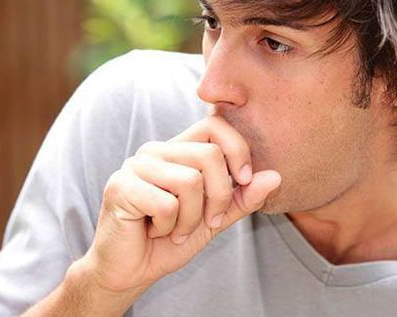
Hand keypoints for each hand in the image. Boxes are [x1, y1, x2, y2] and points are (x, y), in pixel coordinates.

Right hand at [79, 116, 280, 294]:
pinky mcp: (120, 186)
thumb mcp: (216, 218)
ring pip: (190, 181)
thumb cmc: (170, 241)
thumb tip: (276, 176)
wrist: (130, 271)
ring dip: (191, 219)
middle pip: (209, 156)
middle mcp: (156, 150)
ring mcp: (136, 165)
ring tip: (175, 230)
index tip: (244, 180)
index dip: (237, 150)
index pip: (214, 125)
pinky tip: (155, 231)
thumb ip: (243, 197)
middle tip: (206, 222)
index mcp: (178, 150)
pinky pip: (166, 203)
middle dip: (219, 197)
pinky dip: (169, 227)